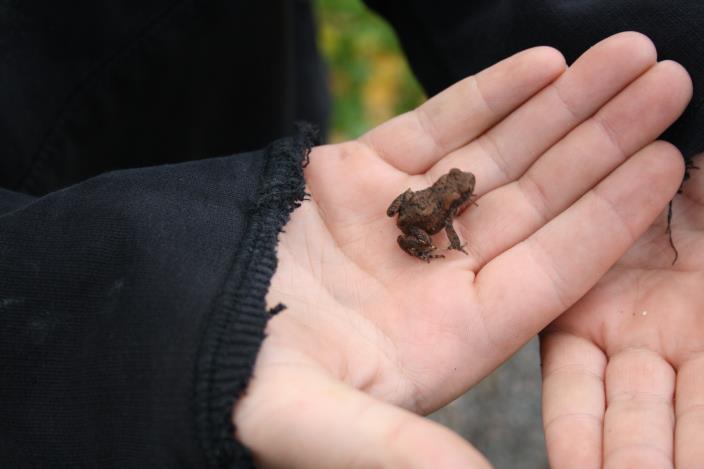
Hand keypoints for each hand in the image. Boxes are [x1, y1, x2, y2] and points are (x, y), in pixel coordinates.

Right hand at [234, 32, 690, 467]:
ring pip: (498, 153)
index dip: (610, 214)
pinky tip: (541, 64)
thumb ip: (402, 454)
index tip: (666, 163)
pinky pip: (435, 126)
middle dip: (604, 138)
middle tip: (670, 82)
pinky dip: (486, 94)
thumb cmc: (247, 389)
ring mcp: (400, 217)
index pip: (553, 266)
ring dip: (562, 105)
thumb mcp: (323, 428)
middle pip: (540, 197)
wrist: (183, 332)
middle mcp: (438, 271)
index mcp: (451, 332)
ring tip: (625, 58)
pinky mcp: (357, 175)